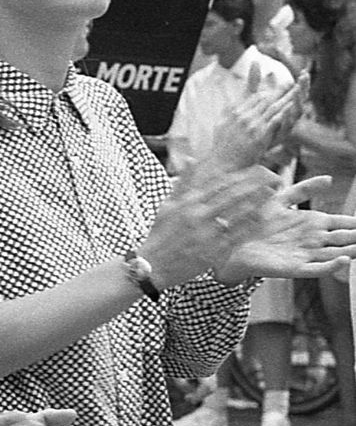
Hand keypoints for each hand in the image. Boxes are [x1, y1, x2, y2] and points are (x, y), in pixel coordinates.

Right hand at [143, 164, 290, 285]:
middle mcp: (198, 216)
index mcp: (188, 203)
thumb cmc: (160, 235)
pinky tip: (263, 217)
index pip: (220, 183)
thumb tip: (191, 160)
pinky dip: (252, 225)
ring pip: (240, 213)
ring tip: (273, 192)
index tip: (258, 169)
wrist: (152, 266)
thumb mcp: (167, 206)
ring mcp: (208, 234)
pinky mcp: (214, 251)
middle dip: (257, 184)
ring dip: (259, 201)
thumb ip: (182, 183)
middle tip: (274, 177)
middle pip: (234, 194)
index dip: (242, 175)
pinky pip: (239, 235)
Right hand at [205, 73, 304, 173]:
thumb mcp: (221, 123)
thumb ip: (229, 111)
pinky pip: (275, 121)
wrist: (222, 164)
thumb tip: (234, 102)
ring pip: (272, 107)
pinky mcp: (260, 136)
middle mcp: (243, 116)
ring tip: (297, 90)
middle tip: (293, 83)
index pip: (255, 97)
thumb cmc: (221, 146)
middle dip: (280, 90)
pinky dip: (284, 112)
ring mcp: (252, 125)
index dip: (269, 91)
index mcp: (234, 111)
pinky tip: (293, 107)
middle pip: (265, 99)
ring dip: (286, 97)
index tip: (278, 89)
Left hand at [213, 176, 355, 282]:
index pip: (343, 223)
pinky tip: (344, 260)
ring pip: (336, 254)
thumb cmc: (256, 221)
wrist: (233, 242)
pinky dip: (331, 266)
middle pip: (344, 239)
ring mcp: (305, 254)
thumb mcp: (280, 200)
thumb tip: (329, 178)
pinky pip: (317, 268)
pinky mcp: (294, 267)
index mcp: (313, 223)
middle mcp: (313, 239)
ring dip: (351, 251)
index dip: (355, 223)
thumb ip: (304, 190)